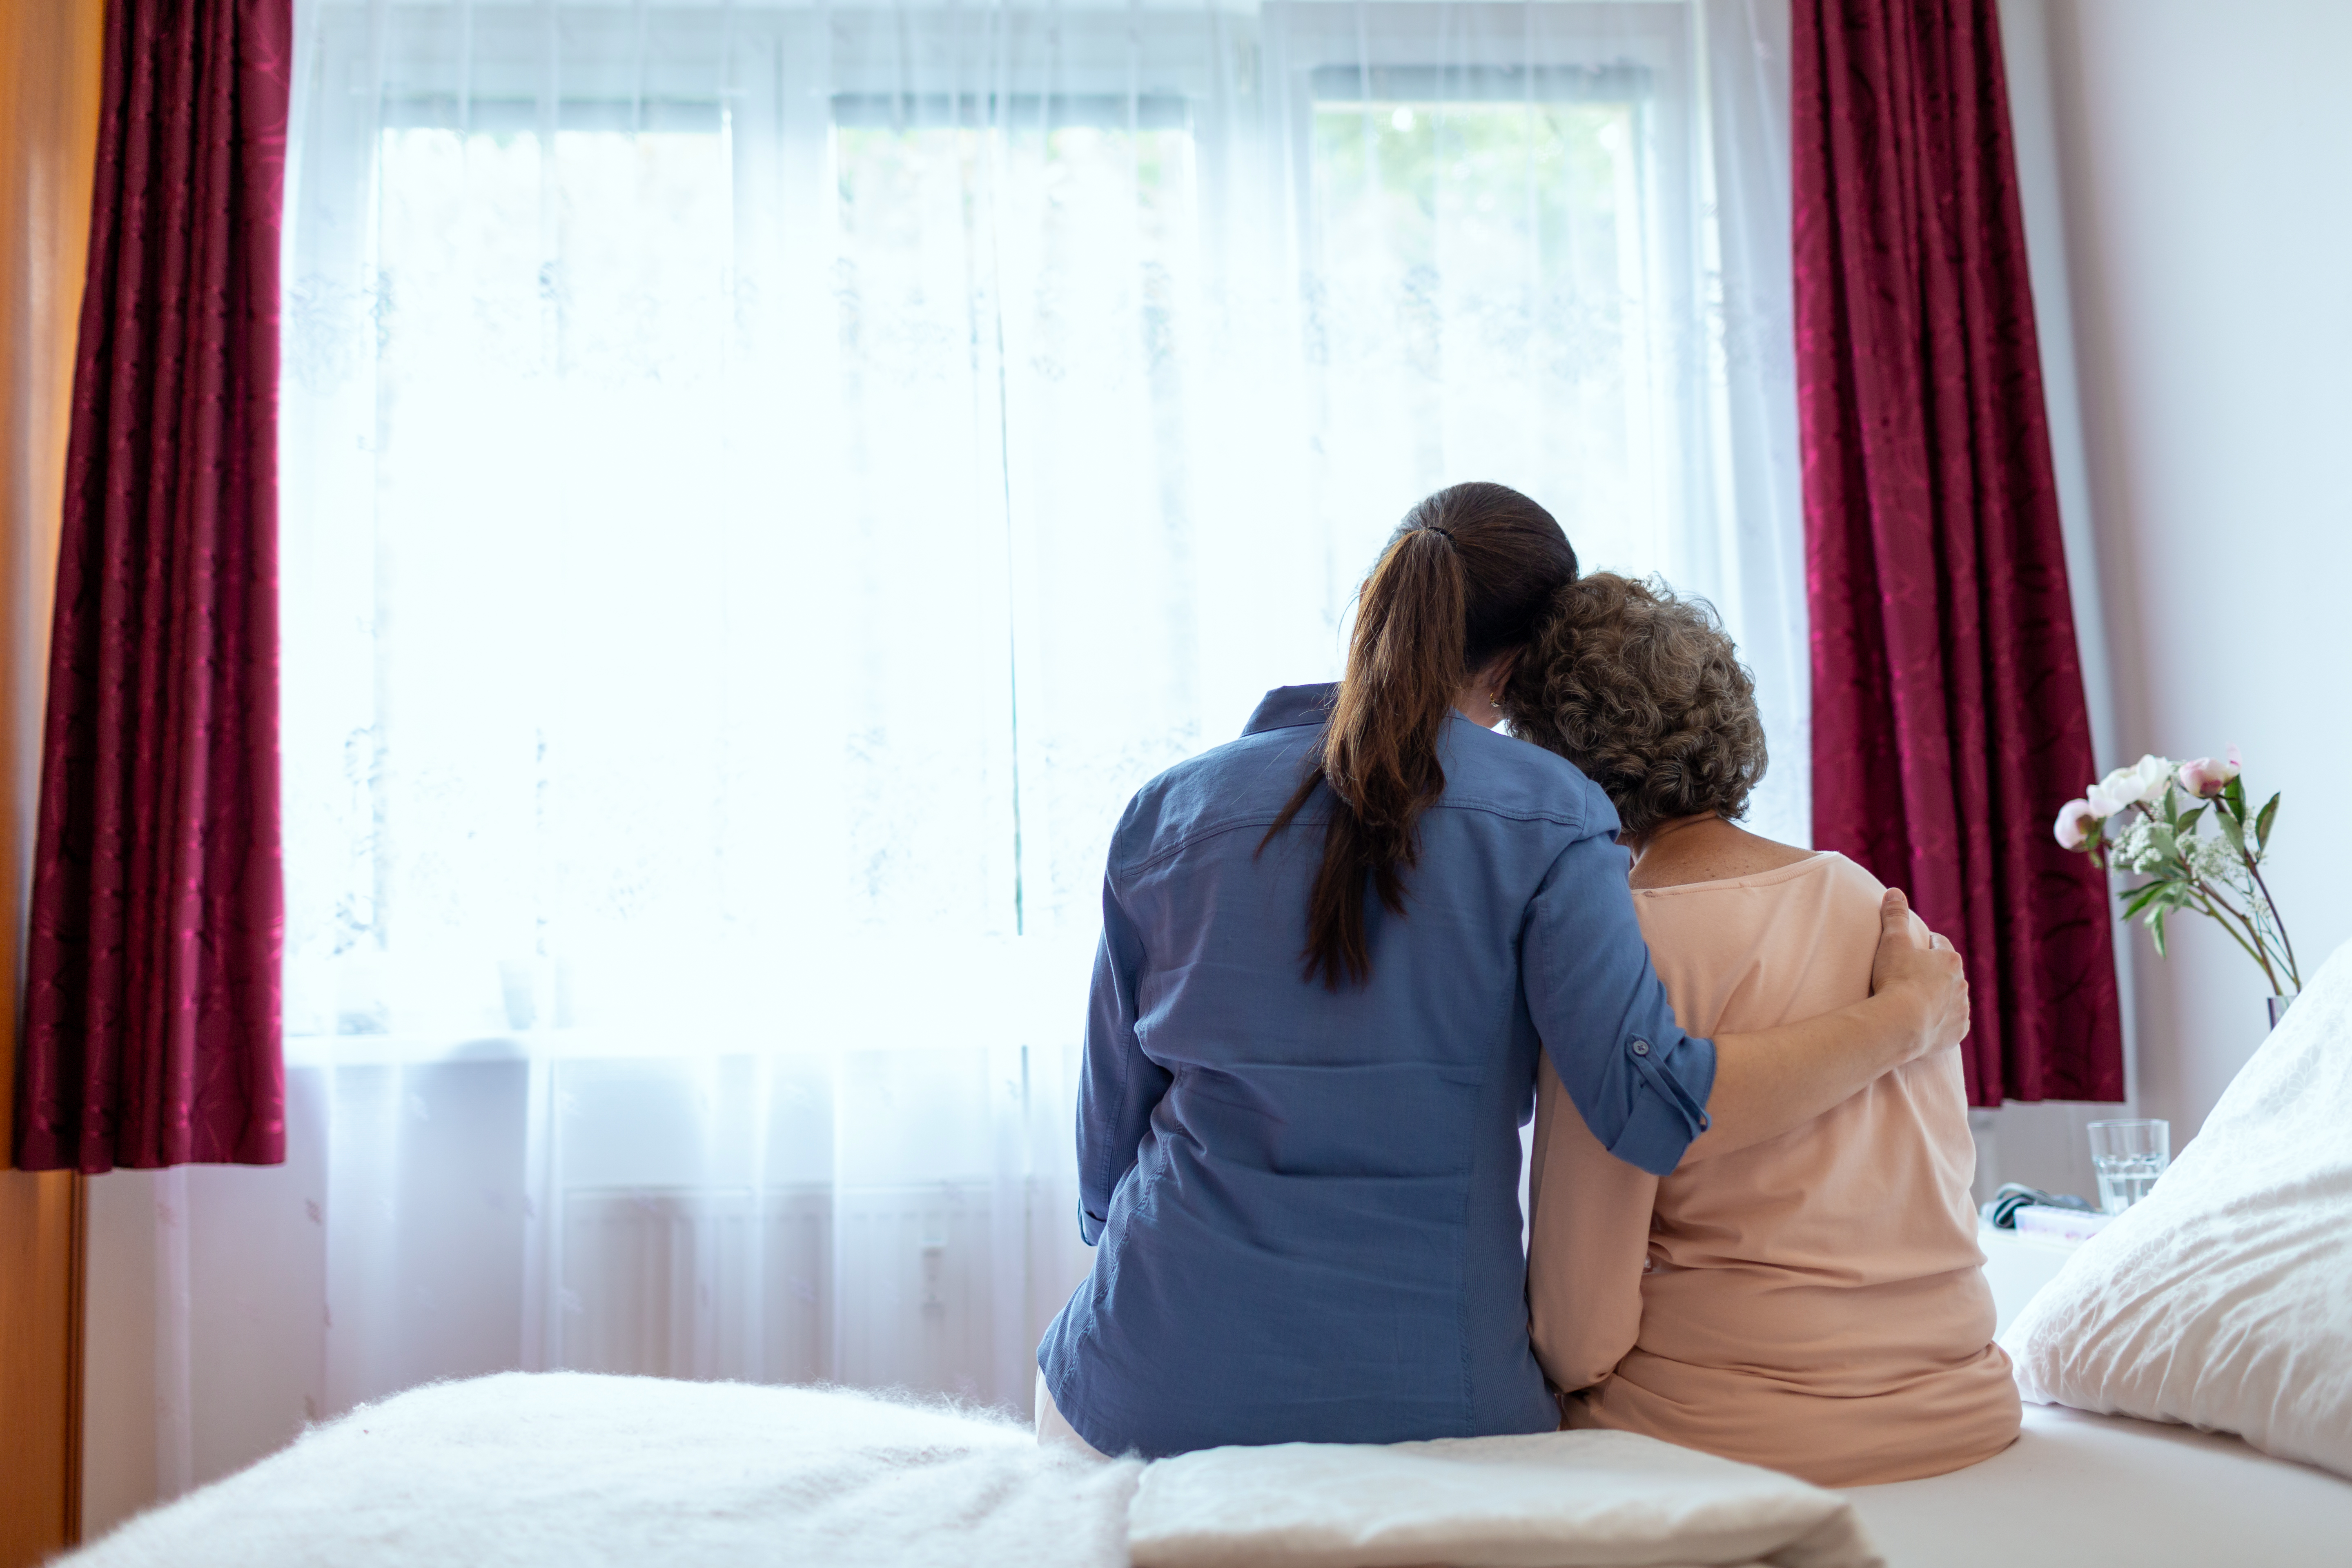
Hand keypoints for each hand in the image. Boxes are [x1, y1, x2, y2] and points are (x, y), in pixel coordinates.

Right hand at [1869, 889, 1968, 1061]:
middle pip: (1947, 973)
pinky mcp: (1957, 1032)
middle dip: (1933, 974)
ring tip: (1917, 1003)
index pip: (1939, 944)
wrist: (1901, 1024)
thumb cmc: (1896, 980)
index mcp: (1948, 959)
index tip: (1913, 949)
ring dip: (1939, 999)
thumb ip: (1894, 916)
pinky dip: (1942, 1023)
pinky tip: (1926, 1024)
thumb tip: (1894, 891)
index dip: (1925, 944)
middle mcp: (1961, 983)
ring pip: (1952, 999)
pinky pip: (1953, 1025)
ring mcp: (1961, 1009)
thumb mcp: (1892, 942)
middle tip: (1911, 978)